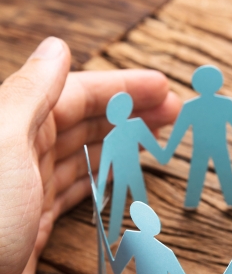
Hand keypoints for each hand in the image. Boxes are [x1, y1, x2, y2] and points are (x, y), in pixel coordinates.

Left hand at [0, 37, 179, 273]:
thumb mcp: (3, 143)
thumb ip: (31, 94)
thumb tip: (59, 49)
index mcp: (15, 127)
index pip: (77, 95)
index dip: (123, 88)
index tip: (163, 88)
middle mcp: (22, 154)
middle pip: (86, 124)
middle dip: (130, 113)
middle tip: (172, 113)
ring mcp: (31, 190)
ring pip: (86, 157)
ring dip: (121, 144)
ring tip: (156, 138)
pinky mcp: (38, 224)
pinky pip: (79, 191)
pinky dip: (103, 179)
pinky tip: (120, 175)